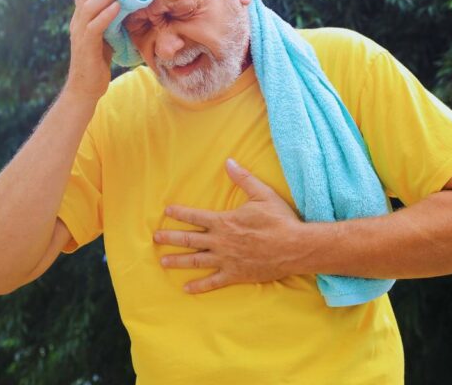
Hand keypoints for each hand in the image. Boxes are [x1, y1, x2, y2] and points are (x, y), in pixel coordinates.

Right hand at [65, 0, 123, 100]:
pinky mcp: (86, 46)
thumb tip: (125, 5)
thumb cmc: (97, 63)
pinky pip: (95, 26)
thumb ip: (109, 20)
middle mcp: (77, 22)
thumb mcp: (105, 36)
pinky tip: (117, 6)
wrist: (85, 88)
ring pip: (90, 6)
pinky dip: (106, 14)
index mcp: (80, 18)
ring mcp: (79, 34)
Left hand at [153, 159, 305, 293]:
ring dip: (177, 261)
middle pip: (189, 239)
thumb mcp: (262, 194)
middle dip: (170, 238)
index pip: (195, 216)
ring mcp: (226, 260)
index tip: (167, 212)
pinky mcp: (235, 275)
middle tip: (155, 238)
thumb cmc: (280, 220)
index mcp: (225, 221)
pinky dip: (199, 286)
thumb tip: (229, 161)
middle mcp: (221, 241)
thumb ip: (243, 179)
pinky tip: (186, 288)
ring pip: (196, 260)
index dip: (180, 213)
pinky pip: (213, 281)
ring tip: (162, 262)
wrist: (296, 247)